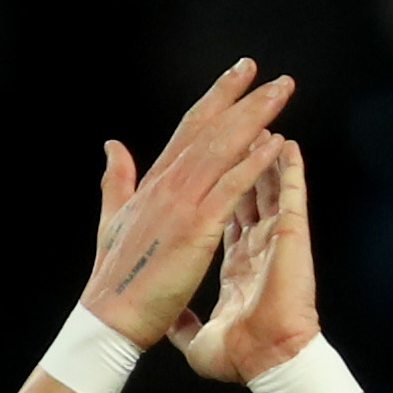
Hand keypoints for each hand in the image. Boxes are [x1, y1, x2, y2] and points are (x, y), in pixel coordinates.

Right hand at [81, 60, 294, 348]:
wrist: (110, 317)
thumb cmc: (115, 278)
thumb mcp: (111, 219)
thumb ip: (116, 179)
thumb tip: (112, 145)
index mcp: (154, 183)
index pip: (190, 129)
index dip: (217, 100)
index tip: (239, 76)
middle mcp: (168, 184)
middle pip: (211, 129)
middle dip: (243, 99)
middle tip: (272, 76)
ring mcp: (181, 203)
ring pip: (223, 148)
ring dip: (255, 117)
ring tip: (281, 94)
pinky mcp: (195, 228)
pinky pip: (229, 187)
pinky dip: (252, 162)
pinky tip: (273, 142)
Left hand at [174, 139, 319, 383]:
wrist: (265, 366)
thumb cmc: (240, 356)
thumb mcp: (196, 335)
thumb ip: (183, 321)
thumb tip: (171, 320)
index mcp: (235, 260)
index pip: (222, 208)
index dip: (217, 182)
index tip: (208, 159)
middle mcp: (256, 242)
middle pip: (243, 183)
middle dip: (238, 149)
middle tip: (235, 121)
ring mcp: (274, 239)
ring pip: (266, 182)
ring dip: (263, 147)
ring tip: (260, 116)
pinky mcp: (289, 241)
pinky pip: (289, 196)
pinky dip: (287, 170)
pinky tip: (284, 143)